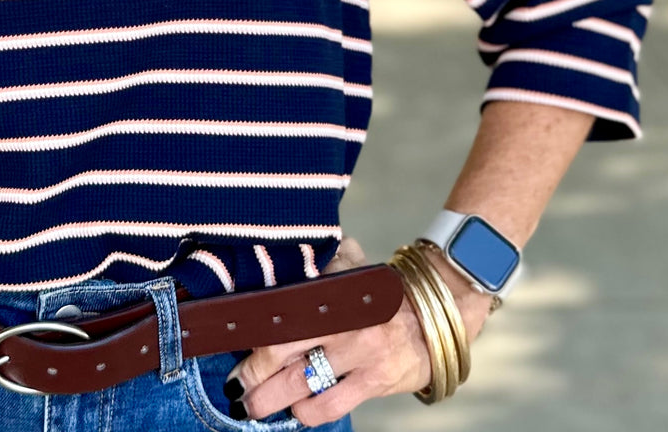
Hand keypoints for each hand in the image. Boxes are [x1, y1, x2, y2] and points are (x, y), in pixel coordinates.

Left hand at [226, 237, 490, 425]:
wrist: (435, 315)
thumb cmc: (384, 292)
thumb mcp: (354, 267)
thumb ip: (324, 263)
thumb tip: (292, 255)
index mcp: (333, 292)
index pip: (283, 313)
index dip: (254, 333)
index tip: (233, 344)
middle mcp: (342, 322)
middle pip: (283, 352)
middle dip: (254, 374)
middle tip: (236, 387)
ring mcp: (358, 355)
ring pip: (301, 384)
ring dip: (272, 400)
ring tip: (254, 407)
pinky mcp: (374, 382)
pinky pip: (331, 404)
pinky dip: (307, 412)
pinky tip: (296, 410)